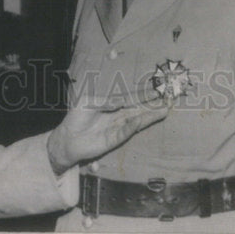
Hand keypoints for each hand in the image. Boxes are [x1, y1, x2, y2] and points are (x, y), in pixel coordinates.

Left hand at [46, 97, 167, 174]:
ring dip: (148, 117)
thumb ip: (103, 101)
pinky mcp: (113, 140)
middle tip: (167, 102)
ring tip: (163, 112)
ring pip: (136, 121)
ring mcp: (116, 128)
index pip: (130, 99)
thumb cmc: (76, 118)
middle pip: (138, 110)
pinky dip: (132, 127)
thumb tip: (120, 100)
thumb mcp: (87, 102)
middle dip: (152, 107)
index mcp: (111, 105)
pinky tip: (140, 121)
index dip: (142, 96)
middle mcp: (117, 116)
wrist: (67, 138)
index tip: (155, 93)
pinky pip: (125, 133)